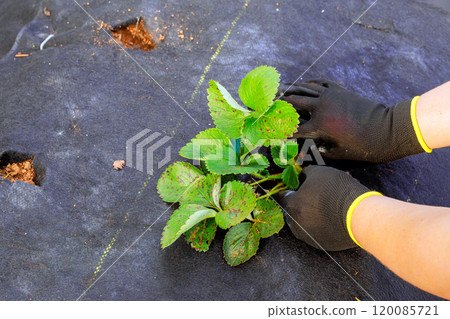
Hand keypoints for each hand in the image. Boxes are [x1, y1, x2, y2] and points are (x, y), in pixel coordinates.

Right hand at [280, 79, 423, 162]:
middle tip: (265, 103)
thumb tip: (302, 155)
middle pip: (293, 102)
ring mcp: (330, 96)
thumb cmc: (363, 146)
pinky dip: (309, 83)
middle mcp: (321, 107)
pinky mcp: (339, 90)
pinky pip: (319, 83)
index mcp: (319, 125)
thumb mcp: (338, 154)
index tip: (267, 132)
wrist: (387, 129)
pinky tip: (303, 83)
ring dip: (290, 88)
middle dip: (278, 103)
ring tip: (278, 88)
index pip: (293, 128)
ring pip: (304, 88)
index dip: (278, 131)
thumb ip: (317, 152)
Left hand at [280, 165, 369, 250]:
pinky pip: (318, 232)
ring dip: (311, 215)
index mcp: (291, 207)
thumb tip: (301, 175)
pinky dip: (322, 225)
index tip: (295, 185)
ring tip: (325, 205)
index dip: (289, 188)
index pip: (282, 196)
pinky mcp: (323, 245)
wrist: (360, 215)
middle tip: (313, 195)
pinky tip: (333, 216)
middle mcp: (296, 225)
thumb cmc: (336, 191)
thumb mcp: (318, 173)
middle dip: (300, 203)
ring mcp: (309, 237)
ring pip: (305, 223)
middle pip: (293, 211)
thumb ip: (305, 174)